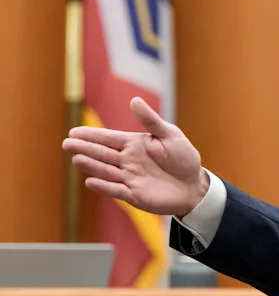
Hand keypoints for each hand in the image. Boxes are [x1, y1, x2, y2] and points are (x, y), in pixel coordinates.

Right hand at [62, 97, 207, 216]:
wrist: (194, 185)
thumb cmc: (183, 158)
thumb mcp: (170, 135)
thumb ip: (151, 121)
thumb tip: (134, 100)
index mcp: (134, 144)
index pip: (108, 138)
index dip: (91, 135)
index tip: (73, 132)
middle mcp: (128, 161)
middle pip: (102, 154)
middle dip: (85, 149)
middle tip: (67, 144)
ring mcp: (130, 178)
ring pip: (106, 171)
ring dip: (92, 166)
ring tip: (76, 159)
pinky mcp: (134, 195)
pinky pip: (117, 190)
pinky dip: (104, 187)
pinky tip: (91, 181)